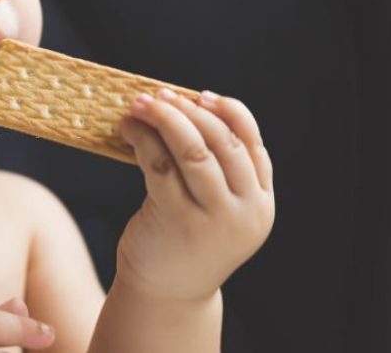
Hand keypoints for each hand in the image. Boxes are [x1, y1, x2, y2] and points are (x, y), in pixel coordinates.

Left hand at [116, 89, 274, 301]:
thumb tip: (189, 107)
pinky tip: (129, 130)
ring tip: (141, 104)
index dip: (228, 112)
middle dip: (190, 111)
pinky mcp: (175, 220)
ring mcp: (212, 218)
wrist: (168, 295)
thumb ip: (222, 172)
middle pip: (223, 141)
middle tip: (161, 95)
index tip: (201, 97)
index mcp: (261, 203)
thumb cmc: (188, 241)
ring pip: (193, 149)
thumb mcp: (220, 210)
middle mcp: (244, 211)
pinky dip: (143, 140)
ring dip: (165, 118)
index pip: (252, 143)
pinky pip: (159, 165)